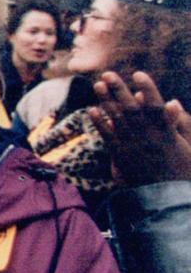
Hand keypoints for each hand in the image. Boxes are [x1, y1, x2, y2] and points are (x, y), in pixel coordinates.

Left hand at [91, 70, 190, 185]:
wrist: (167, 199)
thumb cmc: (181, 172)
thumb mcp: (185, 146)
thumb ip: (176, 124)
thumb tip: (172, 101)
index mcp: (167, 133)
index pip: (156, 106)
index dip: (148, 88)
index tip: (138, 74)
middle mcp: (148, 137)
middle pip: (131, 109)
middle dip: (119, 90)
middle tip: (107, 73)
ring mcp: (133, 147)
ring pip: (117, 120)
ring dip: (106, 101)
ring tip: (97, 85)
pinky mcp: (121, 158)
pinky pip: (108, 138)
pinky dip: (100, 123)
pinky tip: (91, 111)